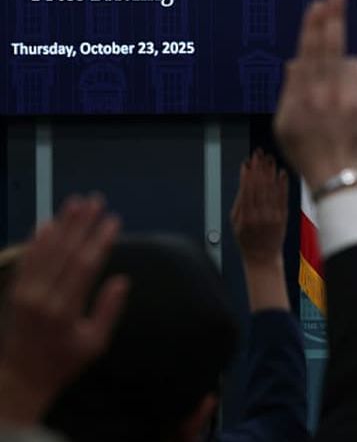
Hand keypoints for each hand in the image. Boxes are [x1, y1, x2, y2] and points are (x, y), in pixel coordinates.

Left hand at [0, 195, 128, 424]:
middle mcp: (42, 296)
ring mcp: (24, 293)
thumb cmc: (65, 361)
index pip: (85, 265)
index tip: (113, 220)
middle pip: (64, 251)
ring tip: (74, 202)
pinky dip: (36, 240)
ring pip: (44, 250)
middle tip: (96, 200)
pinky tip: (46, 223)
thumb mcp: (95, 344)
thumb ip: (108, 311)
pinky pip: (26, 259)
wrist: (21, 376)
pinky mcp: (14, 292)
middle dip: (82, 223)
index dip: (100, 240)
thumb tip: (121, 280)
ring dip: (61, 224)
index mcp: (65, 310)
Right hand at [231, 150, 290, 311]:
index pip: (247, 189)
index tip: (248, 160)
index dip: (248, 173)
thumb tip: (243, 179)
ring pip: (272, 189)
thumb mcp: (235, 222)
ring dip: (271, 172)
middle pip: (260, 186)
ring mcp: (273, 216)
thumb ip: (240, 200)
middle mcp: (259, 215)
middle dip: (259, 168)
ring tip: (270, 159)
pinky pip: (283, 197)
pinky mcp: (283, 217)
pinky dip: (283, 184)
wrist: (262, 257)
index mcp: (245, 216)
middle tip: (259, 153)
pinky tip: (282, 173)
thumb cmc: (246, 239)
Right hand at [274, 0, 356, 188]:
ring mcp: (350, 100)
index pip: (310, 52)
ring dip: (346, 70)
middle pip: (332, 47)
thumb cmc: (306, 150)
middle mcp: (327, 95)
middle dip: (334, 18)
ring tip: (337, 97)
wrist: (338, 177)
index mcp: (303, 96)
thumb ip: (291, 90)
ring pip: (352, 65)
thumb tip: (296, 61)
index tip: (319, 5)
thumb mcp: (284, 123)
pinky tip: (349, 114)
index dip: (314, 26)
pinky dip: (355, 92)